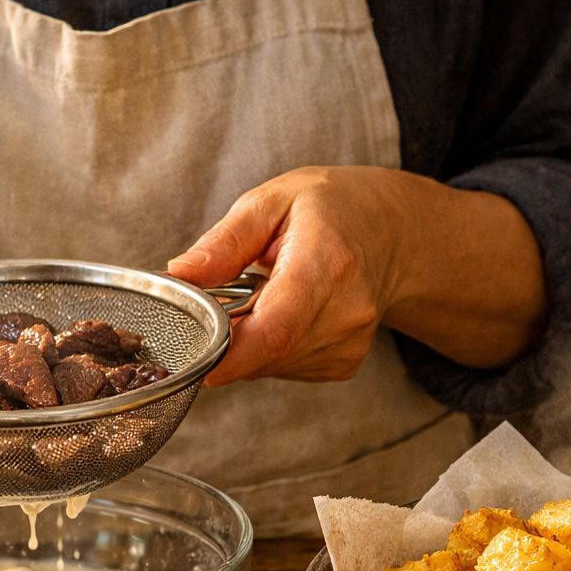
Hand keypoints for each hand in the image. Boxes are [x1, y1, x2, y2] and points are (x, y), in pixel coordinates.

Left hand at [167, 165, 545, 386]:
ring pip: (271, 364)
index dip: (234, 355)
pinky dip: (270, 348)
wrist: (390, 232)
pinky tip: (284, 313)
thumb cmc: (328, 210)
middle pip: (267, 351)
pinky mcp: (344, 363)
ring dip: (250, 341)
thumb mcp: (270, 203)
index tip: (200, 365)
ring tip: (265, 296)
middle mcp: (346, 310)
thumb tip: (180, 275)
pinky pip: (285, 368)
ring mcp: (349, 342)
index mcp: (325, 262)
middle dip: (229, 337)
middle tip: (227, 299)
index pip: (277, 327)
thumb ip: (224, 242)